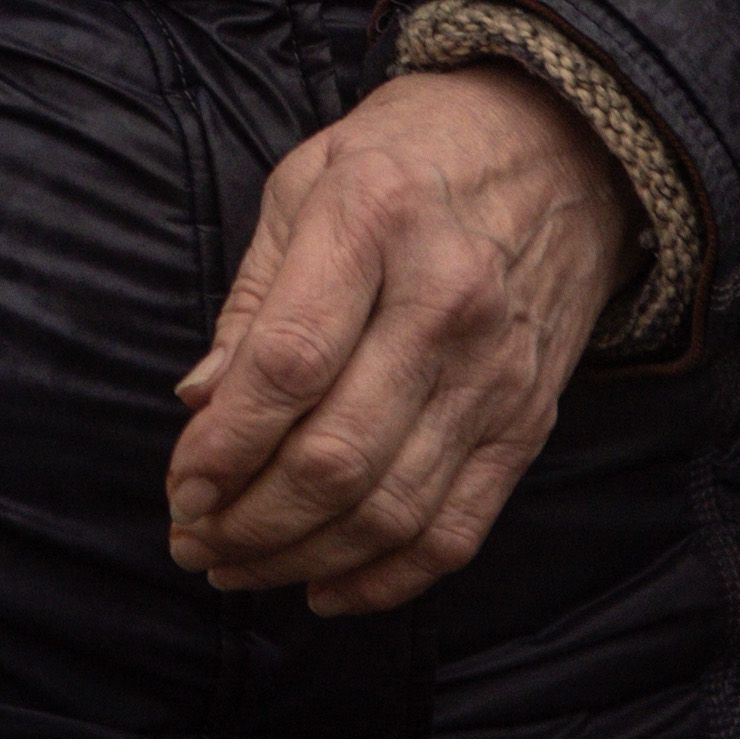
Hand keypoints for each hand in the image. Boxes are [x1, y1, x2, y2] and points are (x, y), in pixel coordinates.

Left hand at [163, 67, 629, 616]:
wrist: (560, 148)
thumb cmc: (404, 158)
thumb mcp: (305, 184)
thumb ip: (253, 300)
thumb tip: (199, 402)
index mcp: (376, 225)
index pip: (290, 366)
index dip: (225, 443)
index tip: (179, 485)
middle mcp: (448, 306)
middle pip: (339, 455)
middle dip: (248, 519)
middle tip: (190, 540)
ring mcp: (498, 374)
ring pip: (393, 508)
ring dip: (301, 556)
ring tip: (234, 567)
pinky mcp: (531, 421)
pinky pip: (460, 527)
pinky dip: (389, 578)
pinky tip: (324, 589)